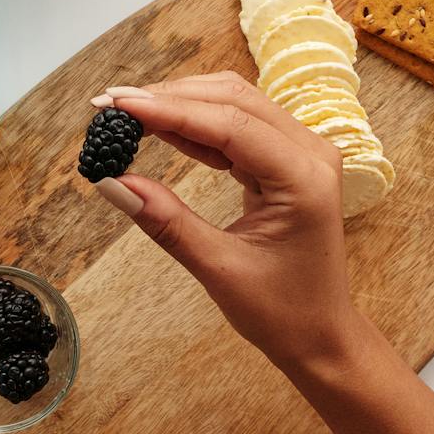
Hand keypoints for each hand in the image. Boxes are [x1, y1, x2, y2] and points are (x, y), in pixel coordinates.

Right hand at [87, 72, 356, 365]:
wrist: (321, 336)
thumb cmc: (283, 311)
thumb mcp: (219, 268)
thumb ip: (166, 221)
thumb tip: (112, 181)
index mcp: (304, 178)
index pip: (229, 124)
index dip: (168, 109)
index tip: (117, 105)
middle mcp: (310, 153)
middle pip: (231, 99)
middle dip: (168, 97)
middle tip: (112, 104)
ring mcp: (301, 152)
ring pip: (233, 104)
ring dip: (179, 104)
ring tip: (126, 113)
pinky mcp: (286, 159)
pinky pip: (236, 126)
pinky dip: (194, 125)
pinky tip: (157, 128)